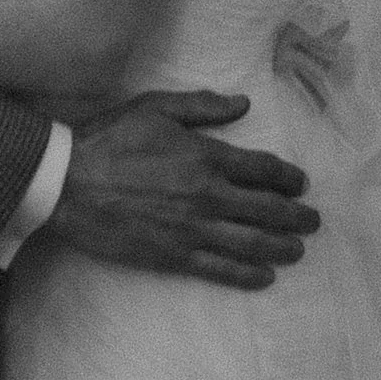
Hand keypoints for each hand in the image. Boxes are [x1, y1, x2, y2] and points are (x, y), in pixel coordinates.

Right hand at [49, 90, 317, 288]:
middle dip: (297, 216)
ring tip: (298, 250)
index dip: (289, 178)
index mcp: (206, 155)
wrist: (67, 182)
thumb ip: (202, 106)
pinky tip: (265, 276)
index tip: (301, 184)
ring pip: (252, 242)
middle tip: (313, 221)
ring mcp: (192, 228)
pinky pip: (220, 268)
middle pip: (267, 209)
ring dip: (282, 247)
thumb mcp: (155, 107)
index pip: (264, 169)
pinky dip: (247, 274)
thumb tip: (243, 103)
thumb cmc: (108, 139)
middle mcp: (207, 194)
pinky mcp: (173, 255)